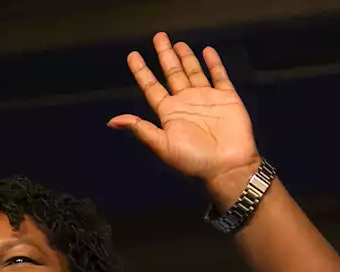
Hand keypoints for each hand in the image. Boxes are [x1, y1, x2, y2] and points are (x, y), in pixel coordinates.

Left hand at [108, 33, 261, 200]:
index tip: (132, 56)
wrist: (226, 166)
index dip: (142, 72)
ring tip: (177, 43)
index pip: (151, 87)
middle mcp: (185, 103)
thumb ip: (140, 129)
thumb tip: (112, 121)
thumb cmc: (193, 159)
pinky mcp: (227, 98)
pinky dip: (214, 64)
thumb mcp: (161, 145)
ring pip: (193, 72)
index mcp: (168, 113)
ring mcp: (206, 99)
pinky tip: (206, 52)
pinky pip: (219, 76)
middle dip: (165, 56)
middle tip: (158, 37)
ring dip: (185, 58)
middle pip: (172, 74)